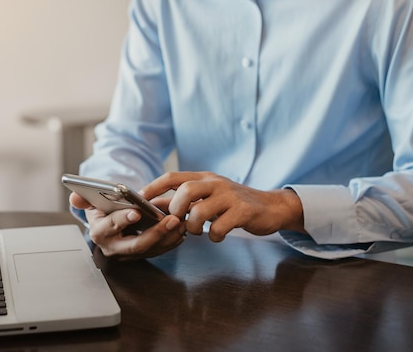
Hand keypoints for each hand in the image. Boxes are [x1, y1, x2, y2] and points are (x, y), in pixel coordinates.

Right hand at [69, 192, 186, 260]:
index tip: (136, 212)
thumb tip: (75, 197)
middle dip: (155, 233)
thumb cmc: (102, 208)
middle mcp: (113, 247)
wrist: (109, 220)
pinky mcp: (142, 254)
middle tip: (170, 219)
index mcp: (99, 232)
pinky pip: (159, 250)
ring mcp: (129, 254)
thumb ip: (82, 198)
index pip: (110, 226)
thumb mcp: (90, 201)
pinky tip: (181, 229)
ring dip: (168, 237)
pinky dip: (171, 240)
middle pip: (136, 245)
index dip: (122, 219)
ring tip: (180, 221)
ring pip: (151, 249)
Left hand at [141, 172, 304, 241]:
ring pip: (200, 210)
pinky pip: (220, 226)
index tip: (141, 198)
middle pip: (185, 190)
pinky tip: (218, 235)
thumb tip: (155, 205)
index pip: (173, 177)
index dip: (154, 187)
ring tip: (200, 231)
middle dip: (176, 209)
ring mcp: (230, 196)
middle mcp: (216, 183)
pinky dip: (214, 235)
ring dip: (195, 226)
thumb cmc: (234, 204)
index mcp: (204, 178)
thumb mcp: (209, 197)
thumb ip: (185, 201)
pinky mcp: (243, 211)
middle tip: (179, 222)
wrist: (271, 207)